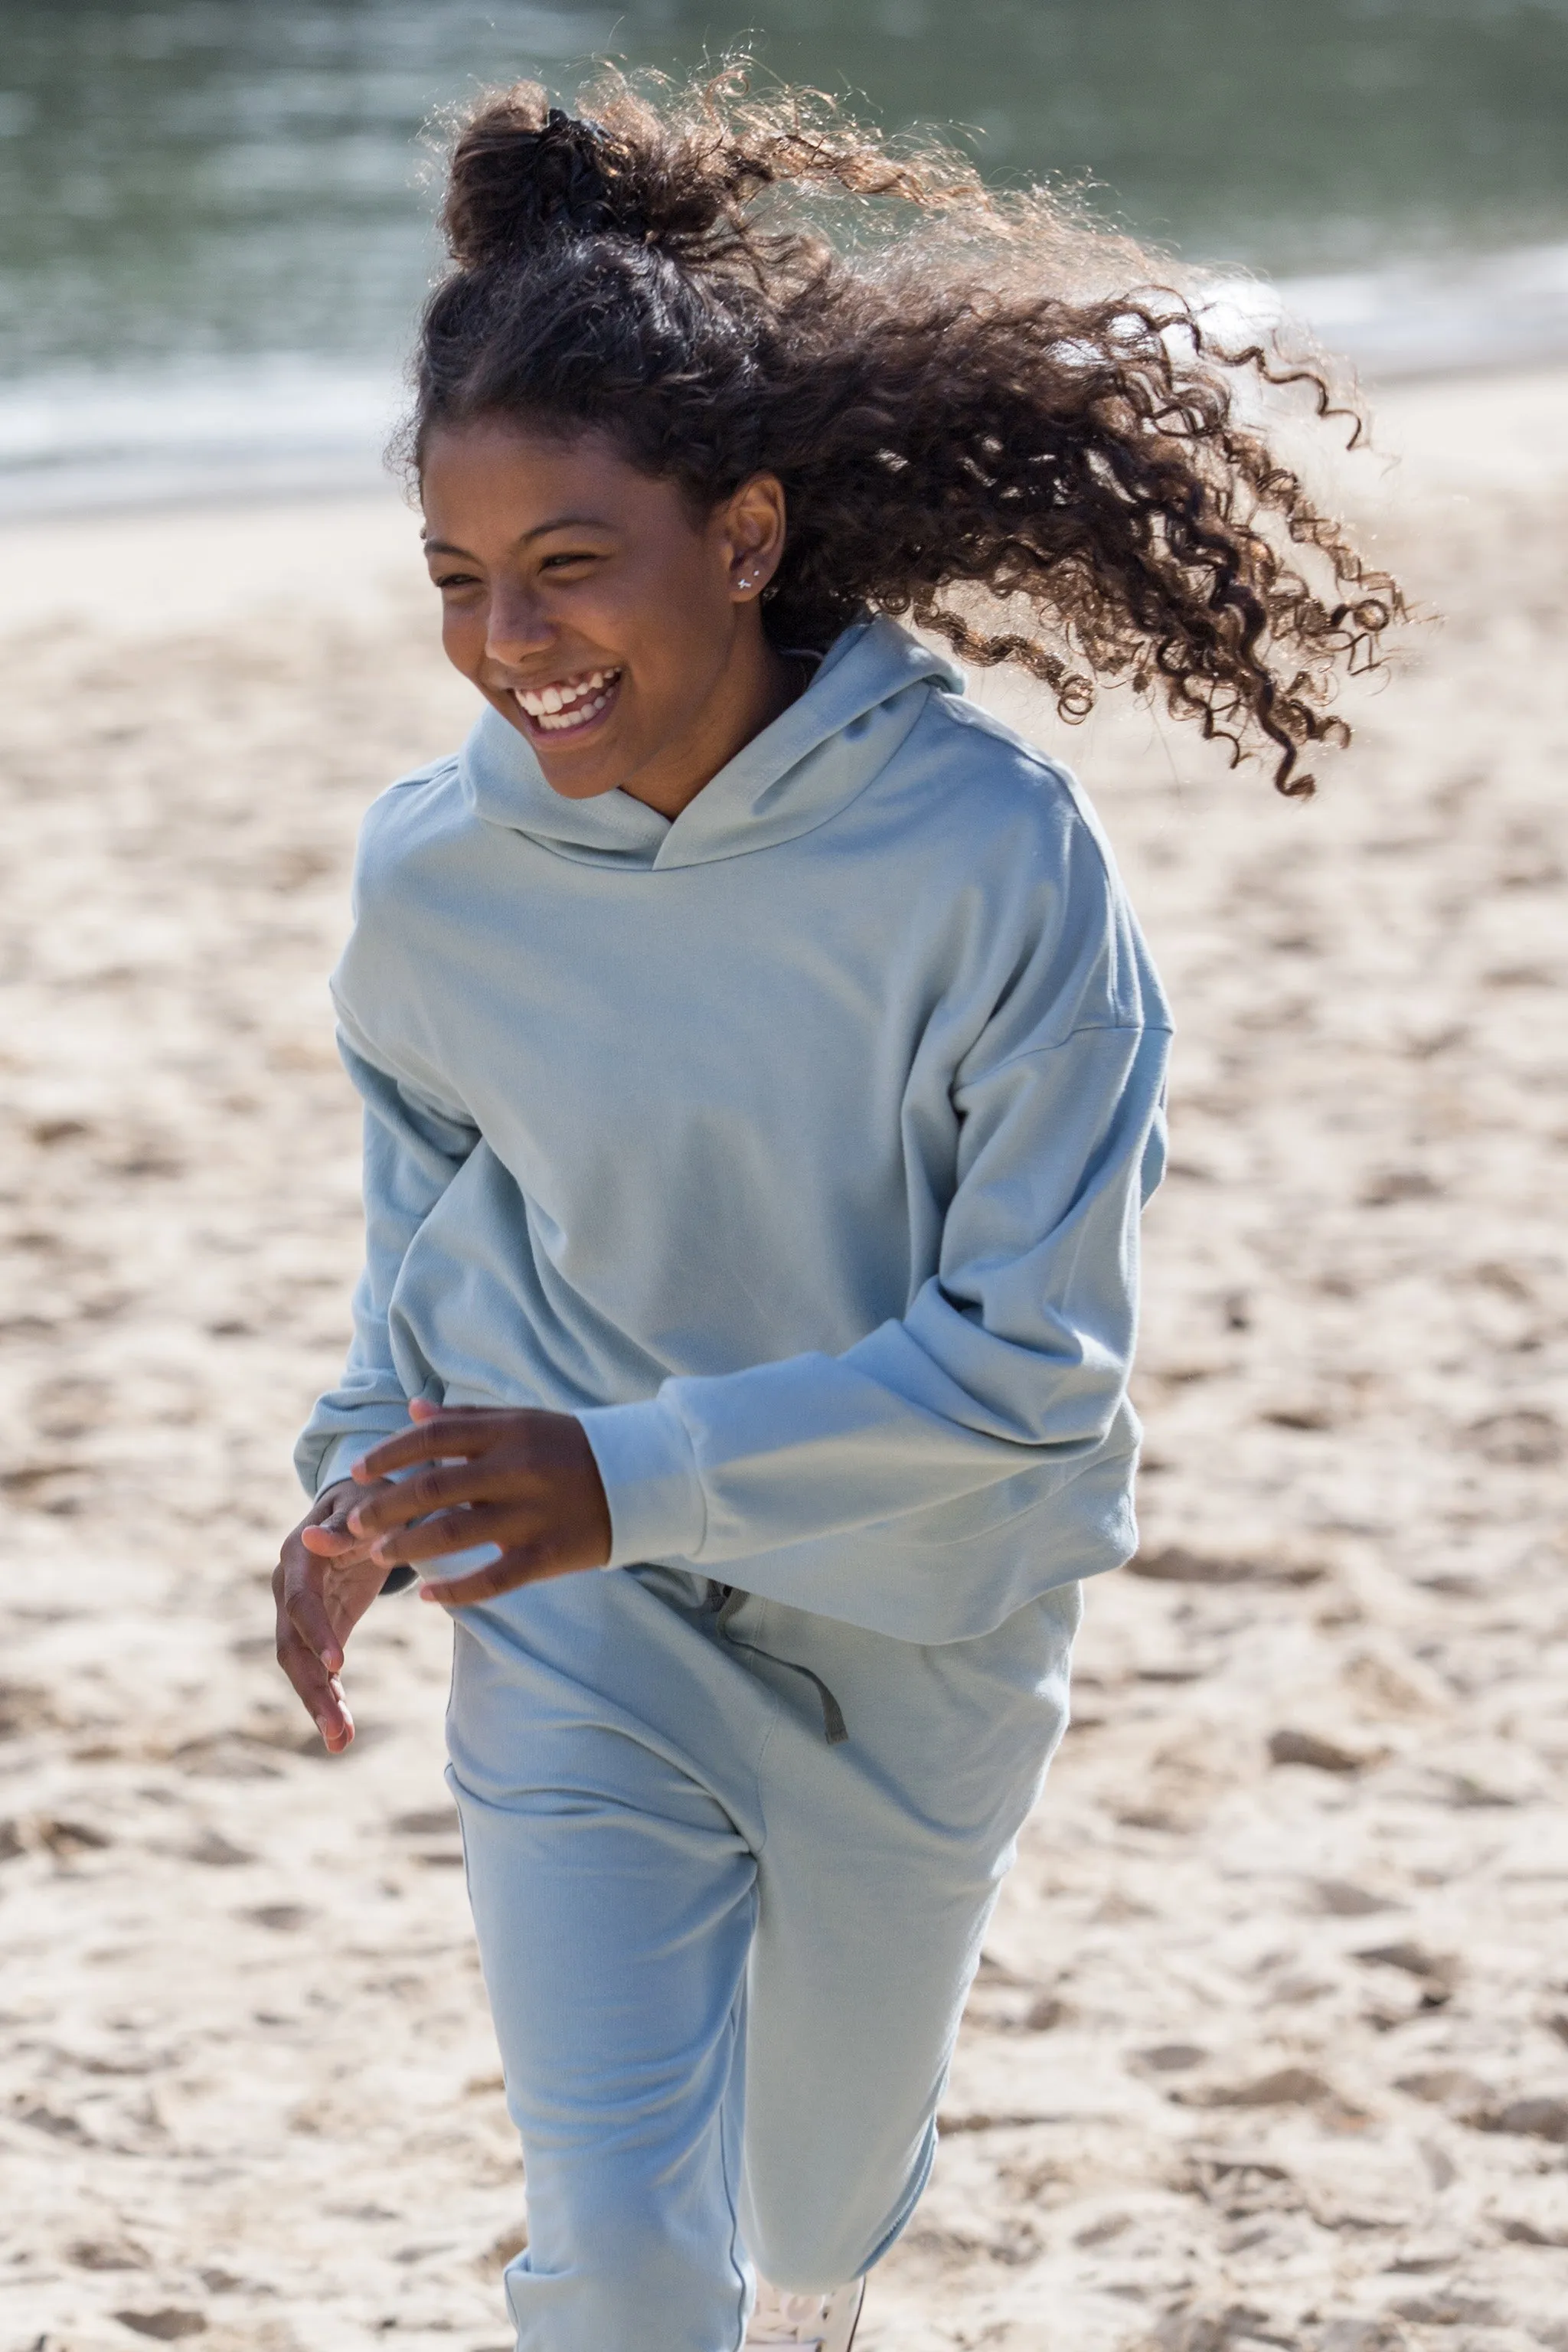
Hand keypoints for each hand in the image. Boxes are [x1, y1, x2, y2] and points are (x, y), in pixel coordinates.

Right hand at [273, 1475, 398, 1751]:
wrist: (364, 1505)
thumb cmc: (370, 1499)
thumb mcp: (364, 1502)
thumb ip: (344, 1524)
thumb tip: (313, 1538)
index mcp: (299, 1555)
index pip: (301, 1599)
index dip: (316, 1630)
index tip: (338, 1663)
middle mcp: (288, 1587)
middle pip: (290, 1646)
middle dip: (312, 1688)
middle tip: (336, 1727)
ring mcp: (298, 1613)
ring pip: (300, 1666)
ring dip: (318, 1704)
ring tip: (341, 1741)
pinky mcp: (317, 1630)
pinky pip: (319, 1669)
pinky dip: (330, 1699)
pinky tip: (343, 1734)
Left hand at [346, 1397, 612, 1607]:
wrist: (646, 1476)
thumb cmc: (573, 1446)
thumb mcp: (524, 1420)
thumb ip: (468, 1418)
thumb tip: (412, 1410)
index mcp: (509, 1431)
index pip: (433, 1438)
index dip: (388, 1454)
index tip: (357, 1471)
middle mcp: (516, 1469)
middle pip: (433, 1488)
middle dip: (384, 1507)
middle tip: (353, 1524)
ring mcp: (533, 1514)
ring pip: (454, 1534)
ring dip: (408, 1546)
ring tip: (380, 1556)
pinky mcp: (549, 1553)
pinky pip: (494, 1579)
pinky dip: (457, 1591)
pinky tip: (428, 1596)